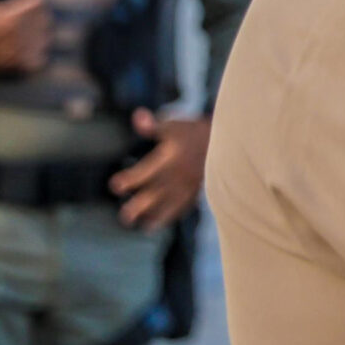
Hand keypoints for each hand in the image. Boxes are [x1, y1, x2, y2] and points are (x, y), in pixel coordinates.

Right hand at [0, 0, 50, 75]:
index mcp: (12, 17)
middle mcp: (21, 35)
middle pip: (45, 16)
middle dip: (37, 10)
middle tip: (23, 10)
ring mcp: (23, 52)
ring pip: (46, 35)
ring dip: (39, 29)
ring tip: (24, 26)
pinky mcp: (22, 66)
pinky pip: (42, 55)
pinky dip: (38, 49)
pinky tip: (25, 44)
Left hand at [108, 110, 208, 230]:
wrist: (229, 142)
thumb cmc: (197, 132)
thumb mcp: (174, 125)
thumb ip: (153, 126)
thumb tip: (137, 116)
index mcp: (169, 158)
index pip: (144, 171)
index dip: (129, 180)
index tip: (115, 186)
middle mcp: (177, 175)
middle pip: (155, 194)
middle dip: (139, 207)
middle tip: (125, 217)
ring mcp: (188, 185)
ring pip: (169, 204)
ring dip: (155, 216)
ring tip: (142, 227)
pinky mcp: (197, 190)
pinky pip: (184, 206)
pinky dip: (172, 215)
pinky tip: (160, 223)